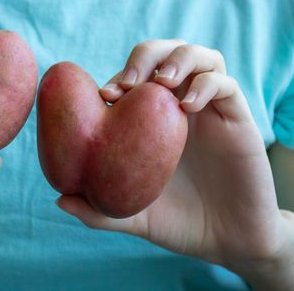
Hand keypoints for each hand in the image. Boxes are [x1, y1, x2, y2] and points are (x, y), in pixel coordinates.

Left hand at [57, 40, 293, 286]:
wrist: (225, 241)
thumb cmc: (175, 223)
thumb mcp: (131, 216)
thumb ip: (97, 212)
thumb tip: (58, 199)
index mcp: (152, 120)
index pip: (134, 78)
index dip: (118, 77)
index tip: (103, 95)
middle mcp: (179, 107)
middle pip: (166, 53)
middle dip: (145, 57)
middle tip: (129, 82)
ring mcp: (209, 110)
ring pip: (200, 57)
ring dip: (178, 59)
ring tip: (160, 82)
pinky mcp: (236, 118)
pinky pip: (225, 84)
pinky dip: (206, 85)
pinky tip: (187, 106)